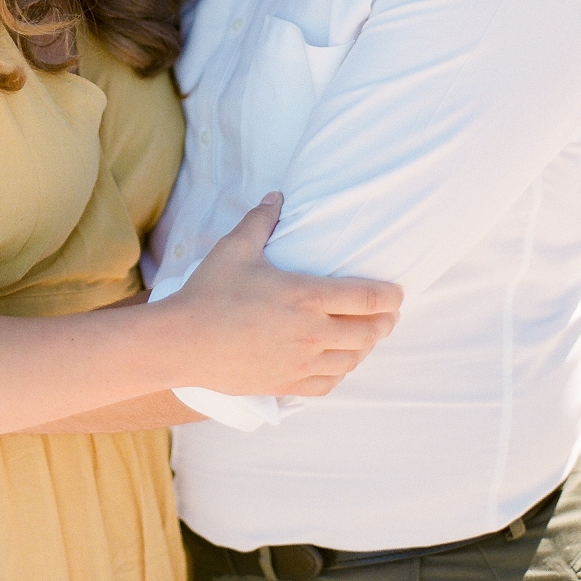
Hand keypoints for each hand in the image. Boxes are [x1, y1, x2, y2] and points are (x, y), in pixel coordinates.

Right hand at [163, 194, 402, 398]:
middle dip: (384, 323)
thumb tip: (276, 196)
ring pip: (352, 360)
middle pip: (368, 333)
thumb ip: (261, 220)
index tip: (398, 293)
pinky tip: (338, 363)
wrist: (183, 342)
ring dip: (366, 348)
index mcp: (306, 297)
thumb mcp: (236, 248)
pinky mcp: (286, 384)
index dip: (389, 296)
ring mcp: (300, 363)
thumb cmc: (210, 292)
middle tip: (388, 314)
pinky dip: (341, 372)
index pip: (366, 298)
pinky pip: (328, 384)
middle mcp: (311, 333)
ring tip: (367, 337)